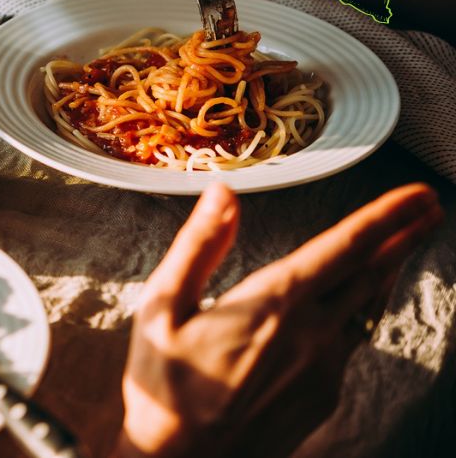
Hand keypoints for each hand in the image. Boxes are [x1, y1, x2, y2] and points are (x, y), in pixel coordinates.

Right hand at [113, 183, 441, 457]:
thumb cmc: (164, 386)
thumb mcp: (161, 308)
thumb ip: (198, 247)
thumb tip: (222, 195)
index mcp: (272, 304)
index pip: (345, 249)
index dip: (387, 217)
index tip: (419, 195)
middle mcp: (311, 334)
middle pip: (371, 274)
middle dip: (403, 237)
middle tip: (428, 209)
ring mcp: (324, 369)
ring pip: (366, 308)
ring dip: (385, 272)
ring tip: (398, 247)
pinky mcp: (324, 395)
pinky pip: (350, 341)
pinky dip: (359, 311)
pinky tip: (351, 306)